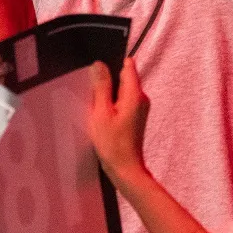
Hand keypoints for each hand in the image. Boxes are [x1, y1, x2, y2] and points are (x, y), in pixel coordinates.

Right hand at [86, 58, 149, 184]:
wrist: (125, 169)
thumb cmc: (113, 143)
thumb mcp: (101, 112)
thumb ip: (101, 87)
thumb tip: (99, 64)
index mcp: (135, 94)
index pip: (128, 66)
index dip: (112, 63)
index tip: (97, 70)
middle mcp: (141, 98)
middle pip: (124, 78)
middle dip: (108, 81)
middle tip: (91, 92)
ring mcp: (139, 108)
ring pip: (121, 91)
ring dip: (108, 94)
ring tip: (95, 106)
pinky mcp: (134, 117)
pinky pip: (122, 102)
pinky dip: (111, 104)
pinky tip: (100, 115)